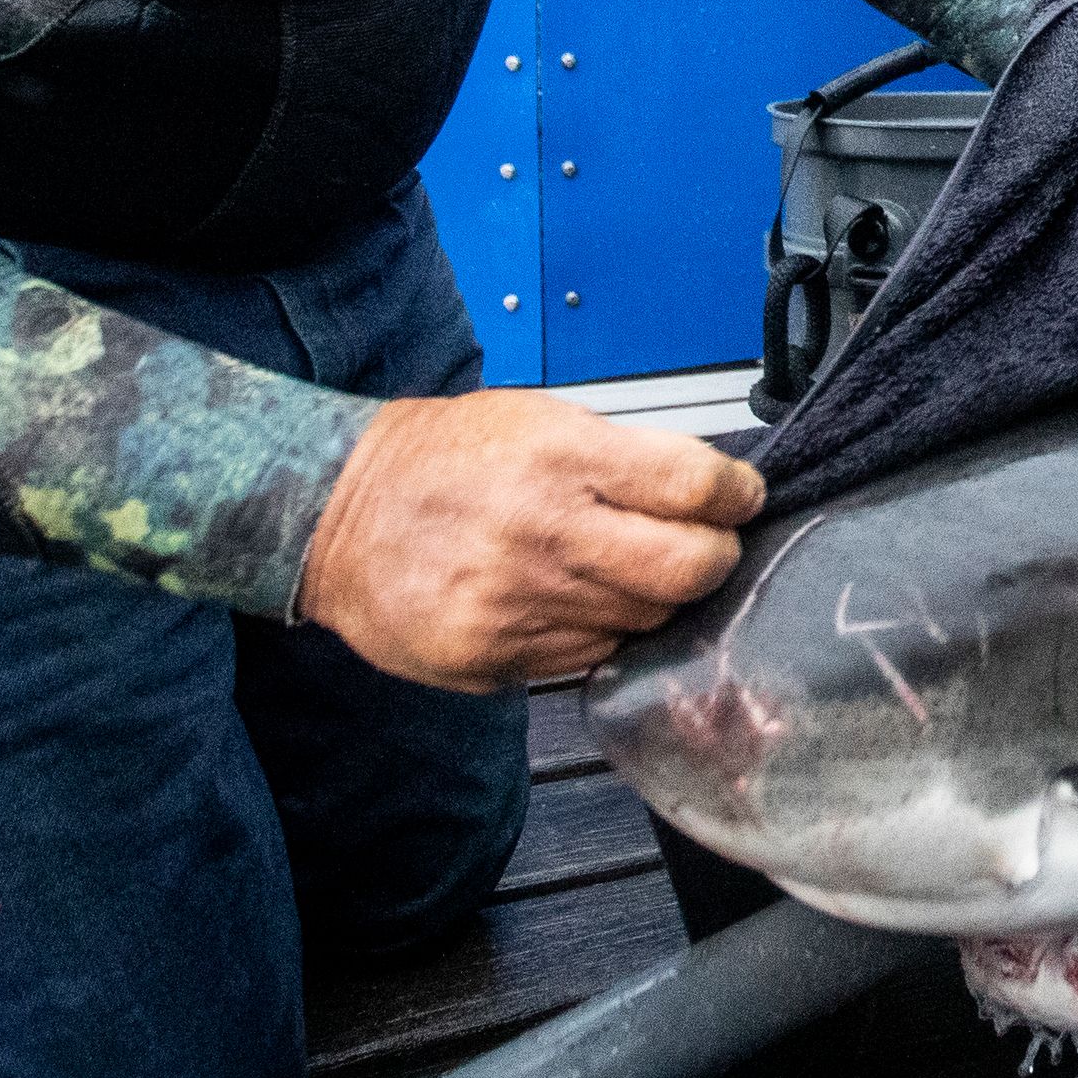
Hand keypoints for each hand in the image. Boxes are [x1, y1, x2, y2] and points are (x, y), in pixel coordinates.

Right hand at [297, 393, 765, 690]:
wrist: (334, 516)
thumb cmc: (440, 458)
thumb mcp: (535, 419)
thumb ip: (623, 455)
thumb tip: (710, 489)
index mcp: (560, 459)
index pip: (694, 487)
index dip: (736, 495)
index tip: (742, 496)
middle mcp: (543, 534)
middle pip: (687, 569)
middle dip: (715, 557)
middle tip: (708, 544)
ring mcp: (518, 605)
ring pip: (644, 620)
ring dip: (655, 597)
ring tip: (625, 567)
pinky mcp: (495, 658)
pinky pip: (589, 655)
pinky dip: (600, 630)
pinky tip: (573, 599)